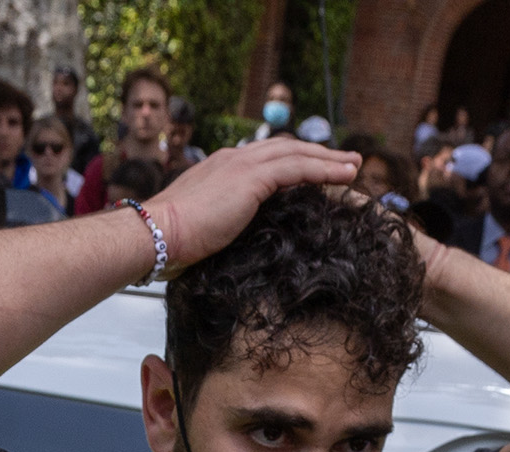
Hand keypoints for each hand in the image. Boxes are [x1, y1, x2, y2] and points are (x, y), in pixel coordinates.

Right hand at [143, 138, 358, 271]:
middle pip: (285, 149)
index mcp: (220, 169)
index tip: (313, 169)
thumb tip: (232, 238)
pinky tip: (344, 176)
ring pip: (296, 153)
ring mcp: (241, 166)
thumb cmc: (170, 243)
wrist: (155, 235)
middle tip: (346, 161)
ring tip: (354, 166)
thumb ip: (222, 223)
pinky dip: (324, 170)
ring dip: (329, 159)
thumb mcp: (203, 228)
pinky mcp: (250, 179)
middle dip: (318, 153)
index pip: (265, 158)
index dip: (293, 161)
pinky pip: (297, 168)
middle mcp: (233, 160)